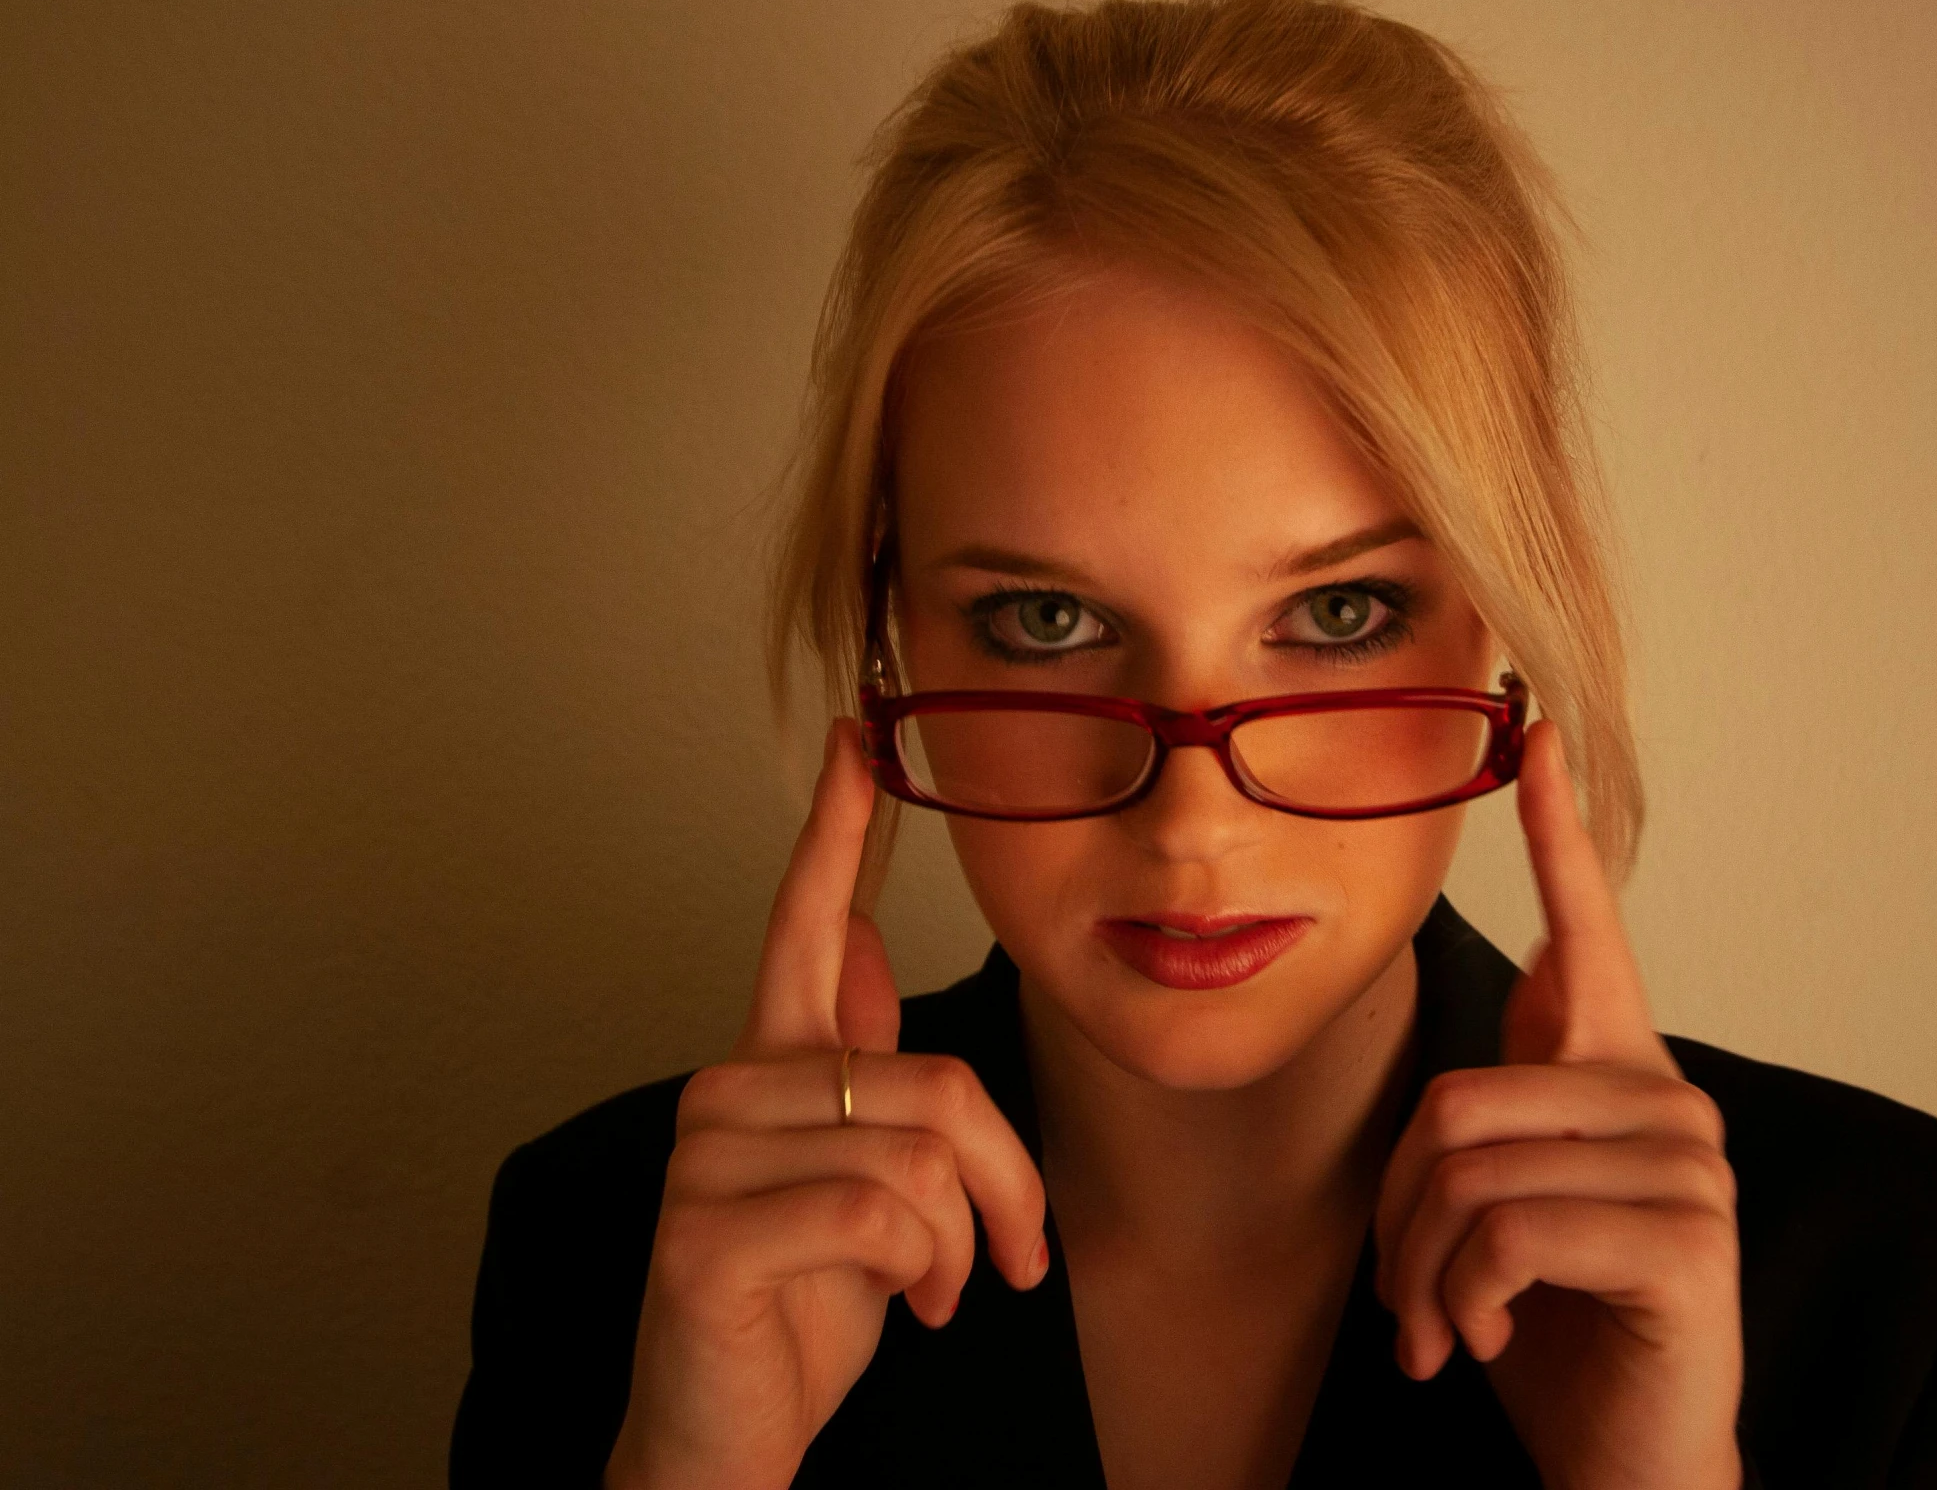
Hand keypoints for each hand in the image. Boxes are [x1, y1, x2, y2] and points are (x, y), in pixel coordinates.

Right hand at [604, 721, 1049, 1488]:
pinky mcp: (705, 1233)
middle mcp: (729, 1091)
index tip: (859, 740)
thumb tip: (869, 944)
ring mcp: (708, 1158)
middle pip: (935, 1079)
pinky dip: (925, 1274)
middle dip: (1003, 1184)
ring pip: (920, 1154)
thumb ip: (853, 1066)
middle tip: (1007, 1259)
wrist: (726, 1440)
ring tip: (936, 1291)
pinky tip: (903, 1310)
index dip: (835, 834)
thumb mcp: (859, 1179)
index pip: (803, 925)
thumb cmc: (799, 1311)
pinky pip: (883, 1214)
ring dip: (963, 1245)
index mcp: (773, 1069)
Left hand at [1372, 720, 1743, 1489]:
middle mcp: (1665, 1099)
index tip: (1536, 735)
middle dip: (1401, 1218)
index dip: (1561, 835)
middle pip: (1457, 1100)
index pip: (1591, 933)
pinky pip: (1510, 1229)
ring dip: (1427, 1273)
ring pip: (1471, 1170)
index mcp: (1617, 1076)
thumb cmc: (1556, 1328)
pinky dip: (1468, 1299)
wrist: (1623, 1460)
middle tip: (1410, 1299)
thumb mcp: (1501, 1209)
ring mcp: (1685, 1165)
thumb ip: (1502, 1115)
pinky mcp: (1684, 1237)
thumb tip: (1500, 1019)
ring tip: (1446, 1329)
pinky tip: (1491, 1339)